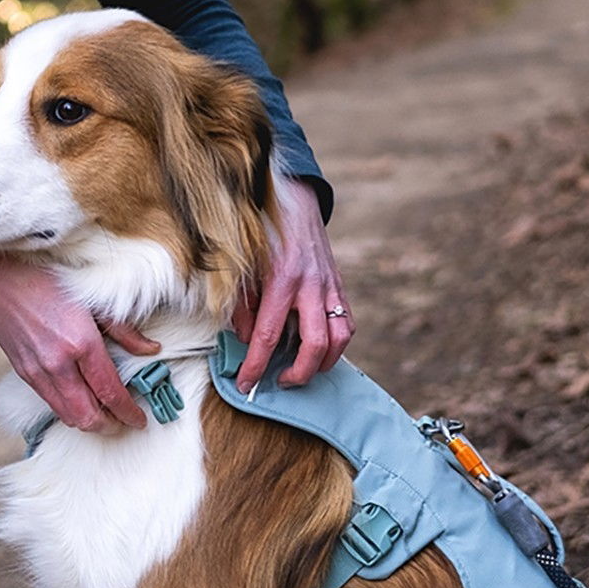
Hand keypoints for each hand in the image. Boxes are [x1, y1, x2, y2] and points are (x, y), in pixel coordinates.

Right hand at [0, 253, 158, 433]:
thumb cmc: (47, 282)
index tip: (140, 420)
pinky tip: (81, 400)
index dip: (129, 413)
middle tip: (124, 420)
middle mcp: (59, 364)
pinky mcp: (25, 375)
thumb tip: (151, 349)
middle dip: (110, 426)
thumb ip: (125, 331)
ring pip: (68, 417)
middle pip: (89, 417)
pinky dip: (70, 410)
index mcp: (82, 344)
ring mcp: (39, 373)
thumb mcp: (94, 301)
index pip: (110, 393)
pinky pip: (52, 404)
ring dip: (89, 422)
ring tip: (105, 414)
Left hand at [231, 178, 353, 392]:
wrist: (294, 202)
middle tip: (280, 382)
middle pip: (314, 344)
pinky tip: (318, 352)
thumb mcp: (242, 268)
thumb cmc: (262, 236)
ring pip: (339, 338)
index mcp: (281, 280)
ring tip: (302, 371)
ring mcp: (330, 287)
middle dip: (298, 372)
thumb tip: (246, 341)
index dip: (255, 366)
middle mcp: (311, 286)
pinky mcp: (340, 287)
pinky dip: (335, 345)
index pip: (268, 335)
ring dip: (322, 363)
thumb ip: (242, 306)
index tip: (245, 385)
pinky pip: (346, 324)